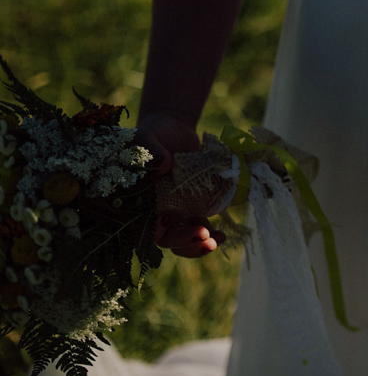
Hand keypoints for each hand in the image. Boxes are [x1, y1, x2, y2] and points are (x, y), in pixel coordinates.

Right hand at [137, 112, 225, 257]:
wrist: (174, 130)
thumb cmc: (155, 132)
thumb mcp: (148, 135)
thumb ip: (150, 148)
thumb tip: (162, 165)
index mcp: (137, 199)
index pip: (141, 223)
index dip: (154, 227)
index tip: (168, 219)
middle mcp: (155, 211)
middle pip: (165, 238)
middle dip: (184, 240)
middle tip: (202, 234)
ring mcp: (175, 212)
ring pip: (183, 240)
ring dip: (198, 245)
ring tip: (215, 242)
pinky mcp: (194, 208)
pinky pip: (200, 229)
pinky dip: (210, 236)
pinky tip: (223, 235)